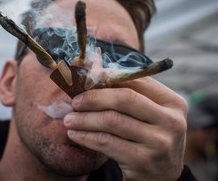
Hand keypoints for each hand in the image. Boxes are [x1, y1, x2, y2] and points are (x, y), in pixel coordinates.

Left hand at [64, 77, 186, 180]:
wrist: (162, 176)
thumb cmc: (150, 137)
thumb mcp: (149, 114)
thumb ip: (130, 94)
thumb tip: (96, 73)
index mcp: (173, 103)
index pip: (137, 81)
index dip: (109, 78)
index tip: (87, 80)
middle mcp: (171, 121)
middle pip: (124, 99)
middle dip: (94, 97)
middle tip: (75, 101)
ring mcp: (159, 142)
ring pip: (111, 121)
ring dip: (84, 118)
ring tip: (69, 119)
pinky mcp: (142, 161)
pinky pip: (106, 142)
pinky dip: (85, 136)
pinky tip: (75, 134)